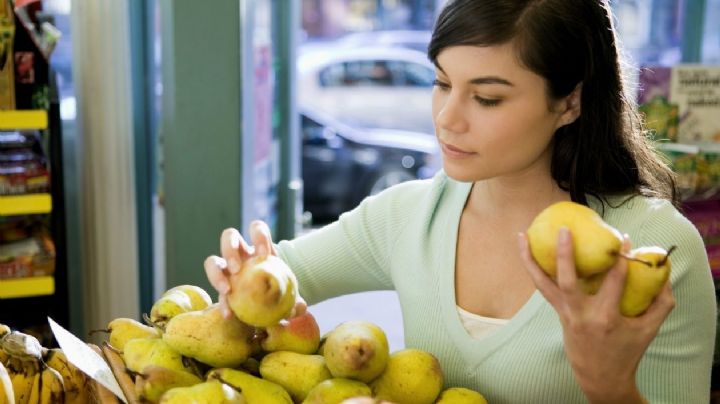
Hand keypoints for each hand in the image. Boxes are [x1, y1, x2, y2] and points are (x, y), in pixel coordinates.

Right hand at [204, 220, 306, 318]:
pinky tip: (229, 315)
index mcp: (260, 248)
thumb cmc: (281, 292)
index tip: (264, 254)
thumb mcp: (290, 295)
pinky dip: (222, 304)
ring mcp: (227, 269)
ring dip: (217, 273)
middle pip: (229, 237)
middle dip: (230, 249)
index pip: (257, 229)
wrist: (270, 305)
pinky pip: (215, 292)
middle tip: (237, 269)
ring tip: (227, 290)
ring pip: (212, 261)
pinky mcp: (221, 287)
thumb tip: (300, 307)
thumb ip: (295, 301)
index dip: (259, 236)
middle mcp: (241, 254)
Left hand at [517, 227, 674, 402]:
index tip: (622, 238)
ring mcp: (565, 313)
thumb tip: (663, 273)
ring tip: (521, 235)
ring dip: (529, 259)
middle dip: (564, 254)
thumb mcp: (649, 330)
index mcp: (606, 317)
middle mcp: (581, 314)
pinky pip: (542, 287)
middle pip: (567, 281)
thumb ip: (661, 303)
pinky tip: (525, 249)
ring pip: (542, 284)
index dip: (619, 258)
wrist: (600, 377)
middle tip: (564, 230)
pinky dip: (533, 268)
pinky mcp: (557, 312)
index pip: (613, 281)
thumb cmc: (626, 351)